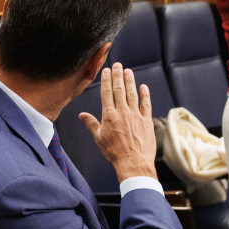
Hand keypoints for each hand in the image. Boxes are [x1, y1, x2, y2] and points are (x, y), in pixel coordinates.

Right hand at [78, 65, 155, 179]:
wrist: (134, 163)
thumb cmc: (114, 153)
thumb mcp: (99, 139)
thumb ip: (91, 124)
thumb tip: (82, 115)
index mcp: (109, 116)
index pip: (107, 93)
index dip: (106, 80)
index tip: (106, 70)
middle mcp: (122, 112)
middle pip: (119, 90)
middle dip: (118, 76)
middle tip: (117, 65)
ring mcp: (136, 116)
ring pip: (132, 94)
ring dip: (130, 81)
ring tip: (128, 71)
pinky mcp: (146, 121)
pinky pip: (146, 104)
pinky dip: (145, 95)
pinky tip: (143, 87)